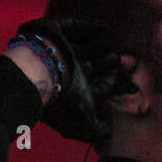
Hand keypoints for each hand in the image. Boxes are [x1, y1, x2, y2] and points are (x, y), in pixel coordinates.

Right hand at [14, 17, 136, 141]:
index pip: (96, 85)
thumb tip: (106, 134)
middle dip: (107, 62)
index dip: (110, 82)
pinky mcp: (56, 31)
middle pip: (92, 65)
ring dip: (100, 46)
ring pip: (84, 47)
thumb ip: (94, 129)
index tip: (122, 77)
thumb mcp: (83, 116)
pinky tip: (104, 29)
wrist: (39, 68)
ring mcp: (61, 49)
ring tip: (112, 45)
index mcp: (74, 87)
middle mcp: (68, 69)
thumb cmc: (63, 94)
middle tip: (118, 58)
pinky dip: (90, 28)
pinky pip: (75, 27)